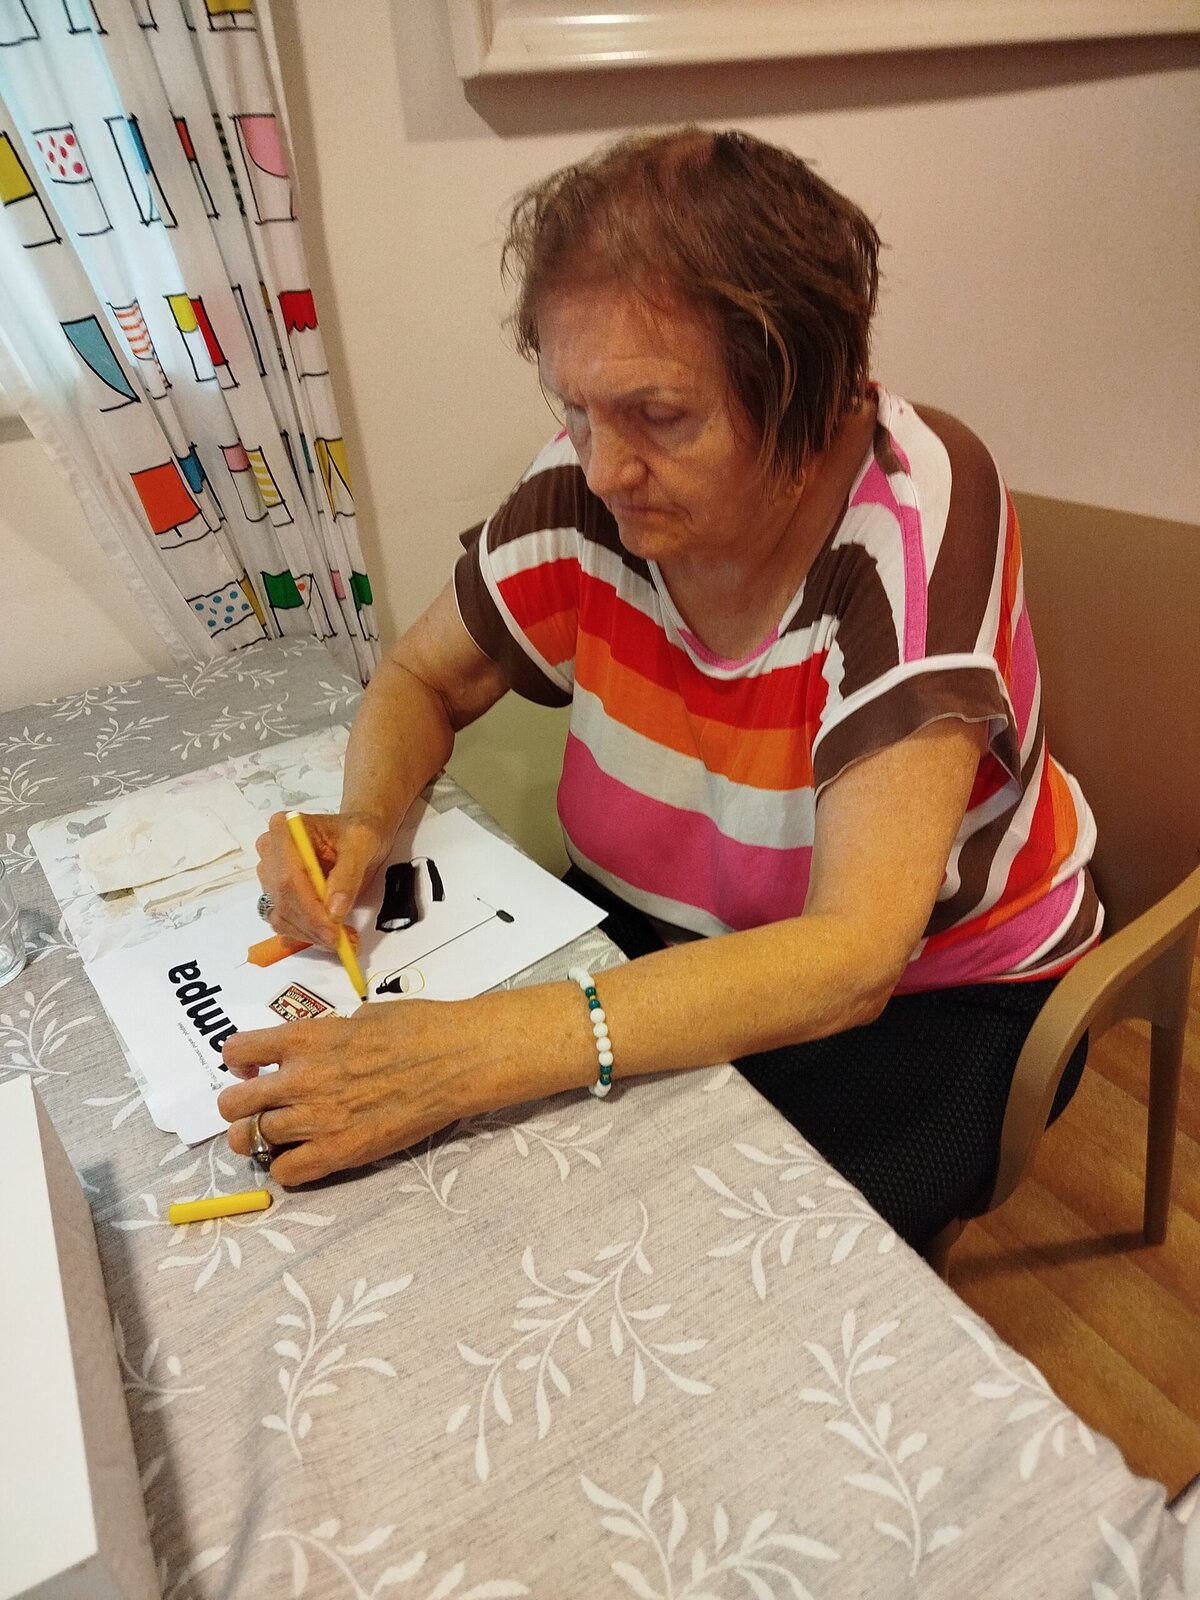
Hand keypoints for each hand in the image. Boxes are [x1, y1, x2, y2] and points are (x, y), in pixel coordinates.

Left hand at [218, 998, 490, 1184]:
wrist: (455, 1059)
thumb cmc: (417, 1027)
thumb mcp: (358, 1017)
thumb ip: (323, 1037)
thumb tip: (311, 1050)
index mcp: (304, 1038)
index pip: (236, 1051)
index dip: (239, 1062)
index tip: (254, 1068)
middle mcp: (299, 1080)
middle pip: (233, 1106)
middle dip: (241, 1107)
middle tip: (261, 1108)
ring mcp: (316, 1119)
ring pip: (251, 1141)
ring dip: (261, 1139)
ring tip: (282, 1136)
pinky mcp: (340, 1152)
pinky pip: (286, 1173)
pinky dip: (288, 1167)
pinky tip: (306, 1155)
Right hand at [256, 810, 389, 947]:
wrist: (359, 836)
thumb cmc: (359, 833)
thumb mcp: (361, 847)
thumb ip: (347, 877)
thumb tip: (335, 911)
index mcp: (285, 831)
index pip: (288, 878)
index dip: (308, 908)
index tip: (332, 929)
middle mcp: (271, 851)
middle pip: (283, 899)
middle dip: (312, 925)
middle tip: (342, 940)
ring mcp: (271, 874)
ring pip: (282, 915)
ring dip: (311, 933)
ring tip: (344, 938)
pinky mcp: (278, 894)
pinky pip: (285, 921)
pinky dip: (307, 934)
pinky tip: (331, 934)